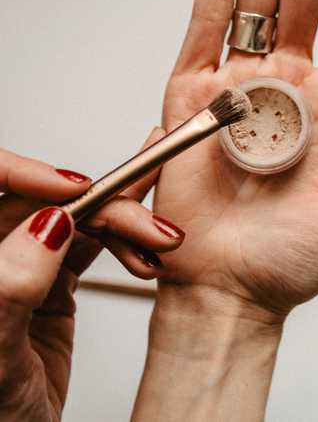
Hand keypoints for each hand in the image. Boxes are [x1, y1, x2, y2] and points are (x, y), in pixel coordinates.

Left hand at [0, 131, 183, 419]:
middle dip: (107, 207)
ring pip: (82, 219)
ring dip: (125, 226)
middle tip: (148, 225)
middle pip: (52, 202)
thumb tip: (49, 223)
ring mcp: (28, 263)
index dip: (32, 173)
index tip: (78, 186)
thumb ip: (13, 285)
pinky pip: (95, 243)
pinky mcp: (56, 278)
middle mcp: (0, 250)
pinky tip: (146, 253)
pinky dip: (126, 243)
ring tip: (160, 242)